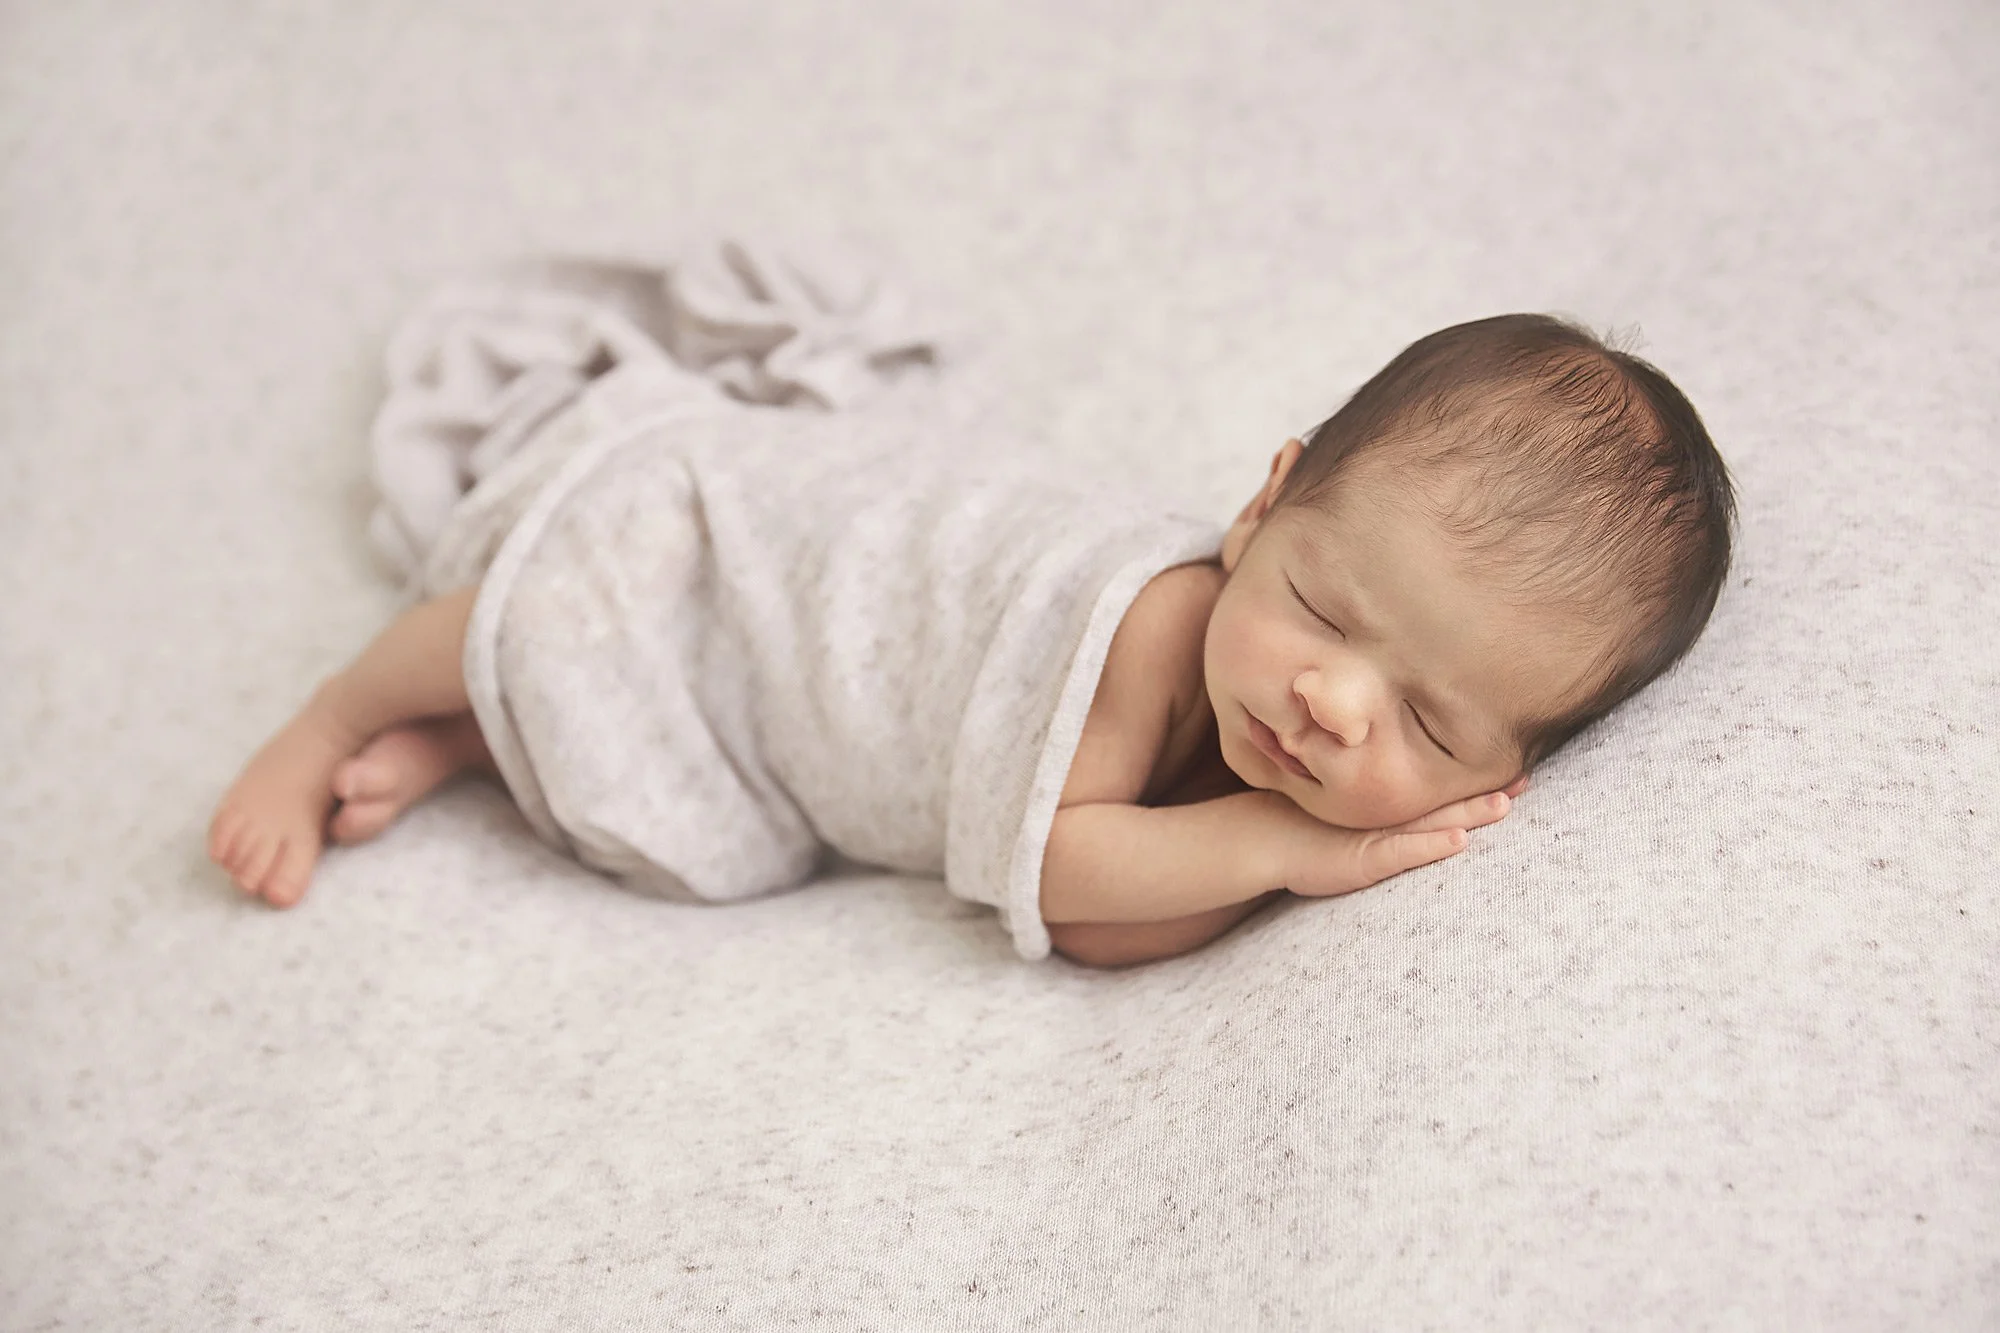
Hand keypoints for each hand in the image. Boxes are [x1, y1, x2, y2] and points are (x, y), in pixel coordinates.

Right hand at [1279, 773, 1528, 898]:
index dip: (1474, 780)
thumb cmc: (1299, 826)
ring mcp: (1375, 835)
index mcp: (1386, 804)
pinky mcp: (1362, 859)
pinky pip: (1403, 852)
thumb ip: (1376, 808)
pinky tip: (1457, 840)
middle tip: (1527, 778)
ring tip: (1505, 805)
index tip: (1515, 767)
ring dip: (1469, 813)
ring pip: (1431, 821)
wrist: (1259, 840)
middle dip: (1486, 792)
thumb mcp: (1344, 815)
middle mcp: (1385, 814)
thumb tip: (1411, 800)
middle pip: (1444, 800)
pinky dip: (1431, 846)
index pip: (1438, 789)